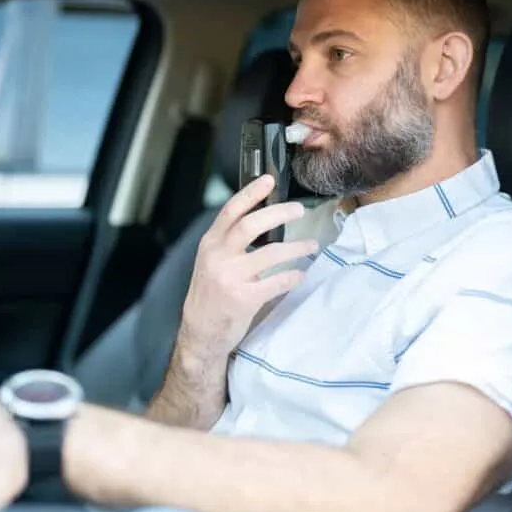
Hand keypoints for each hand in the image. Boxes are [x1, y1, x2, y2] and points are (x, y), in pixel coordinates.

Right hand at [180, 174, 317, 358]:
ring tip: (311, 245)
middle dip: (279, 213)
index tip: (269, 179)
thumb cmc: (211, 292)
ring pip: (270, 253)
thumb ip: (230, 241)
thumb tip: (263, 218)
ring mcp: (230, 277)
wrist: (201, 331)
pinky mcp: (243, 298)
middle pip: (251, 225)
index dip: (251, 192)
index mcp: (211, 243)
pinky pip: (276, 282)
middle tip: (299, 210)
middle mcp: (218, 256)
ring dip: (296, 247)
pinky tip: (299, 275)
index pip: (231, 210)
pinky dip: (292, 277)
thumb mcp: (212, 260)